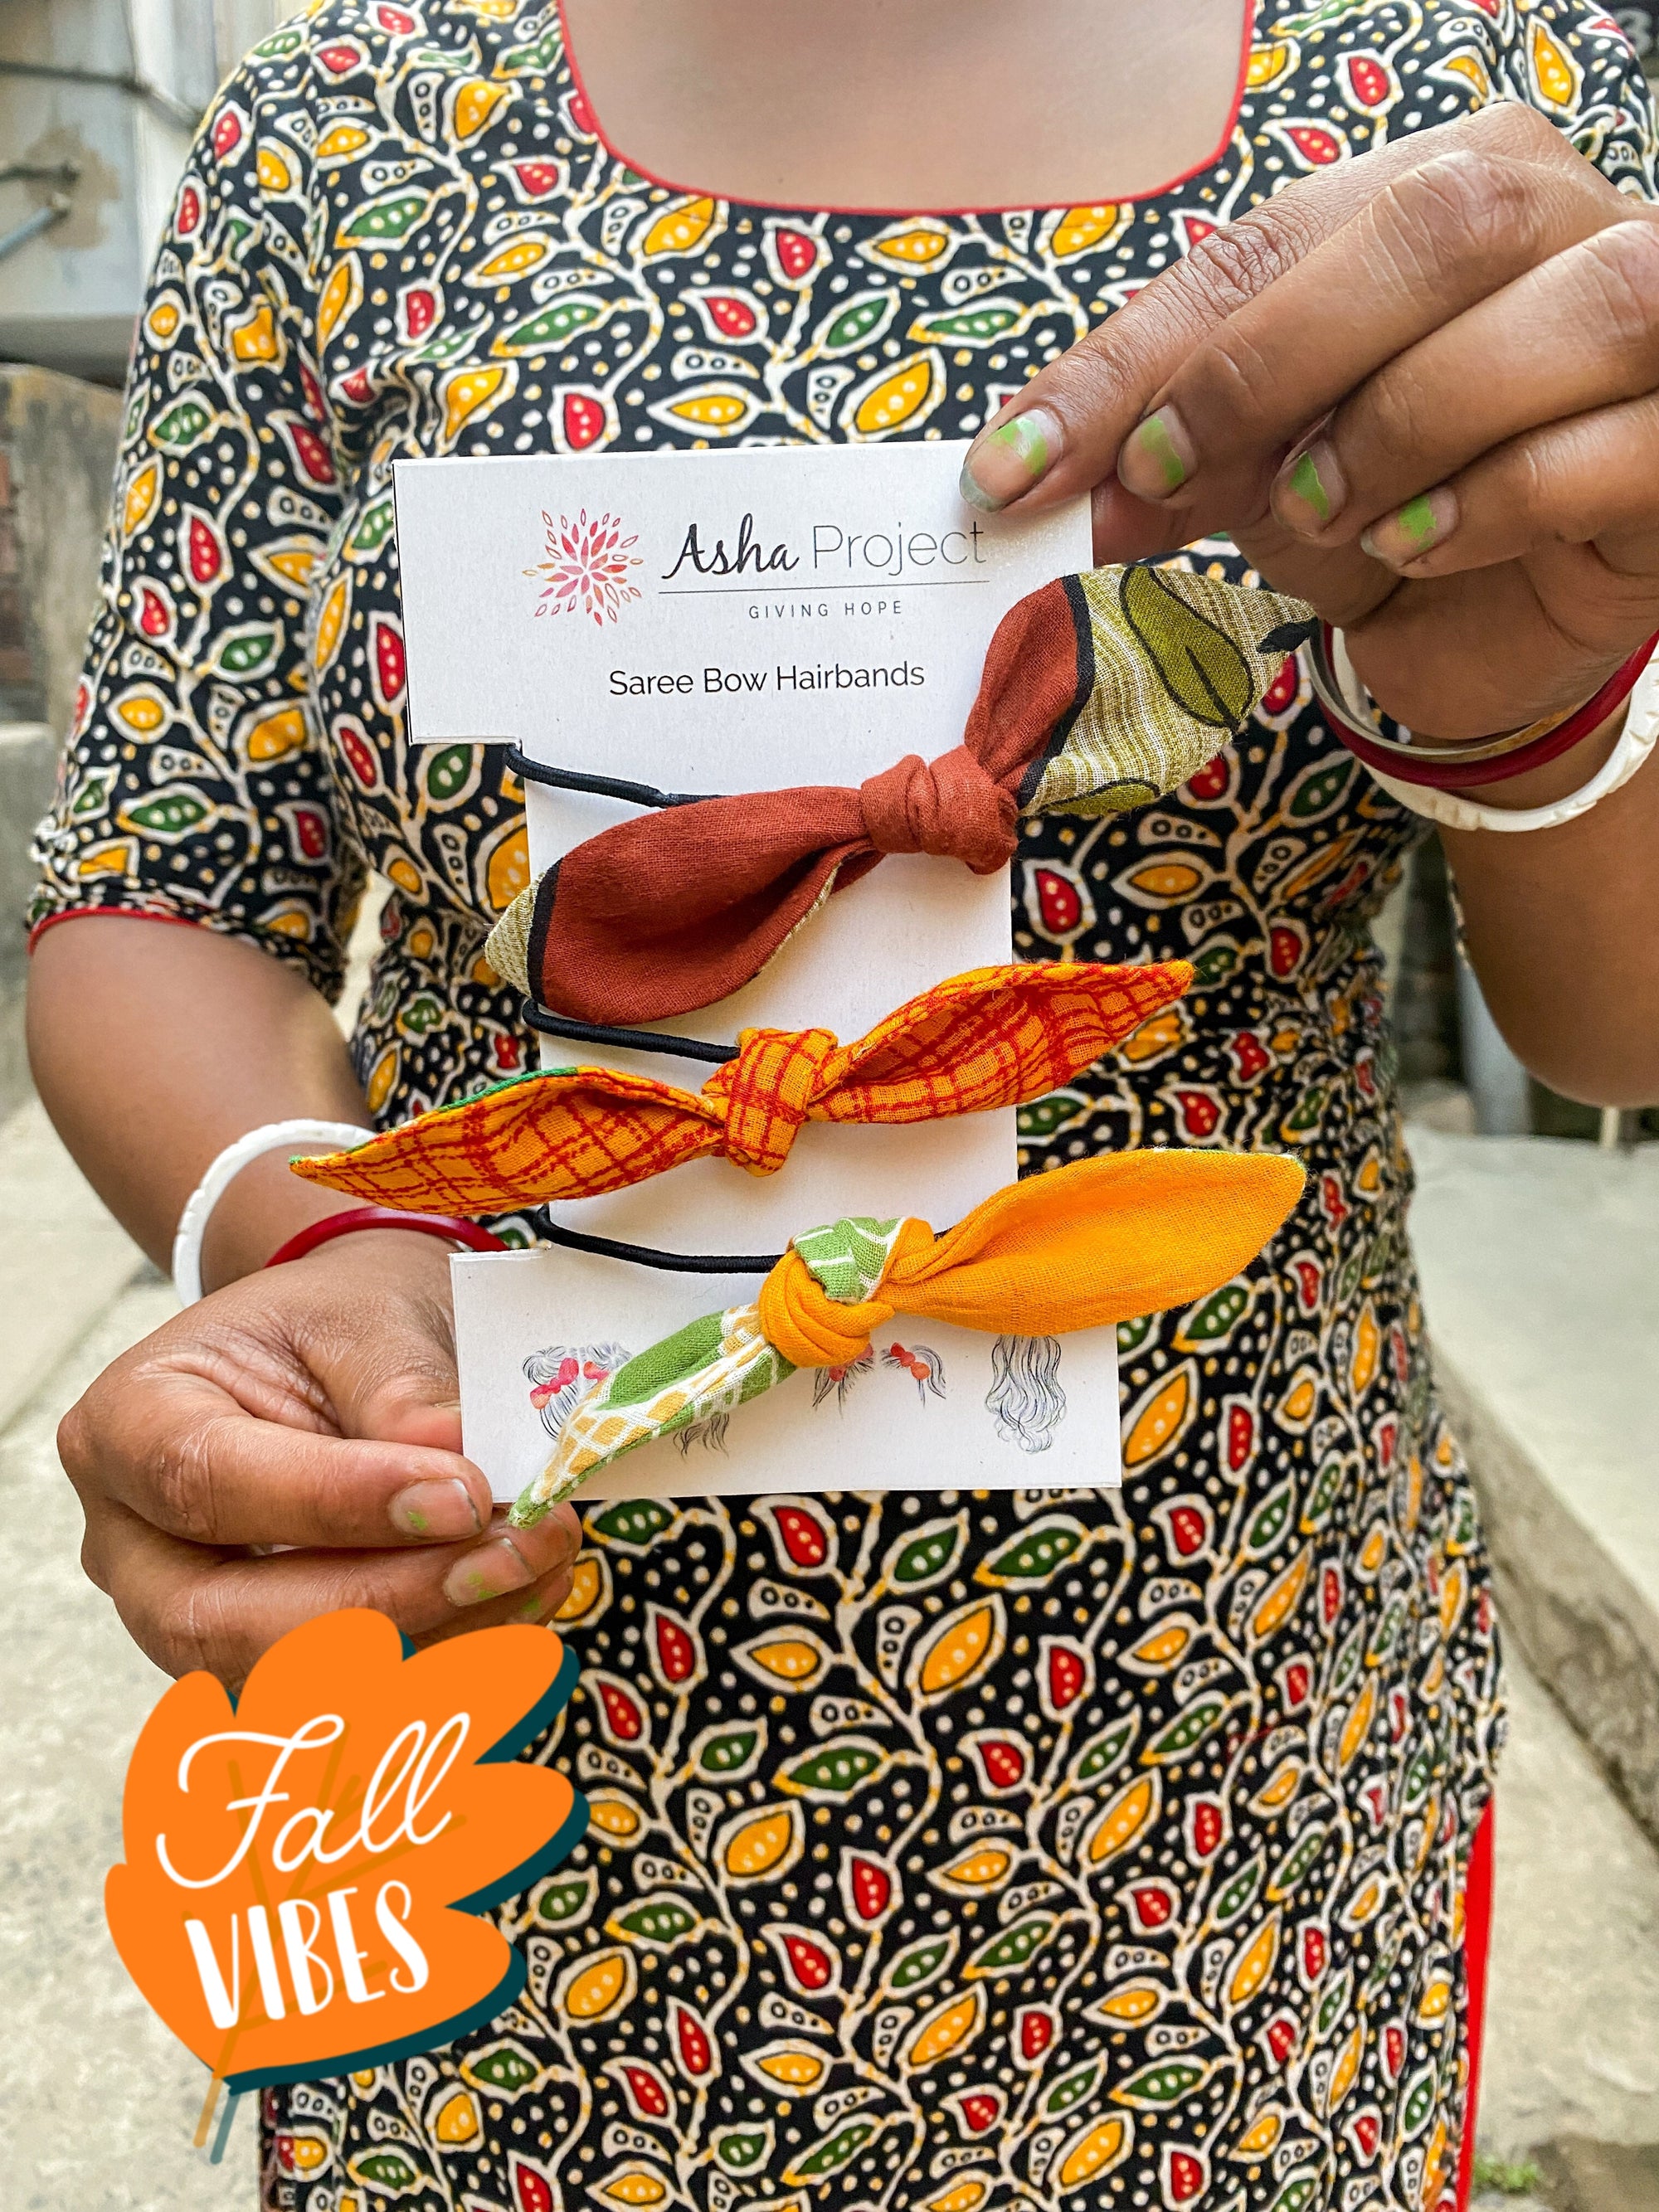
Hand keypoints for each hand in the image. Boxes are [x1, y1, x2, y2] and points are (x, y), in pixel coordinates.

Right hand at [59, 1231, 580, 1688]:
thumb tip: (462, 1480)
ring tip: (540, 1565)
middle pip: (224, 1623)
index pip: (205, 1483)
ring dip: (434, 1645)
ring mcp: (192, 1627)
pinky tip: (528, 1603)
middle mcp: (135, 1549)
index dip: (336, 1504)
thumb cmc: (341, 1323)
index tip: (462, 1495)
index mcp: (129, 1425)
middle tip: (514, 1552)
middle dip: (385, 1604)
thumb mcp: (367, 1314)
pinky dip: (450, 1668)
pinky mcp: (266, 1672)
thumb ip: (403, 1392)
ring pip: (288, 1687)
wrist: (347, 1357)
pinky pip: (347, 1708)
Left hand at [960, 102, 1658, 741]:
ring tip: (1325, 514)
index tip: (1025, 463)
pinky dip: (1490, 502)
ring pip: (1566, 307)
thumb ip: (1170, 449)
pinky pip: (1606, 446)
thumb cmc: (1386, 514)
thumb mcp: (1258, 473)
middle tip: (1175, 476)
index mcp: (1444, 186)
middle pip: (1442, 225)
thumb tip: (1037, 478)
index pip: (1277, 237)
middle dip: (1274, 360)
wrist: (1497, 632)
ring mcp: (1653, 326)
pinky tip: (1417, 550)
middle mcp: (1565, 220)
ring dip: (1405, 423)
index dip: (1141, 353)